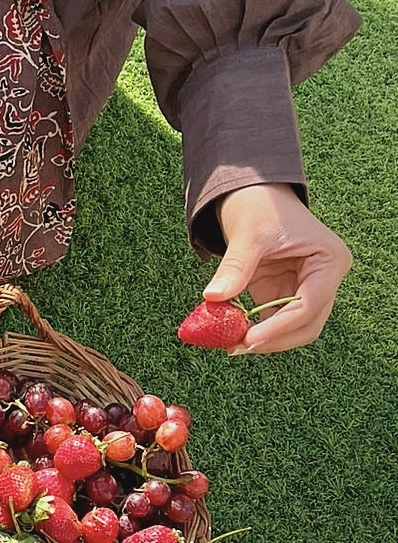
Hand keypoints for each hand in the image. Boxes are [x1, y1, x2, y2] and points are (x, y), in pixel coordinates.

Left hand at [204, 183, 351, 353]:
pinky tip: (230, 333)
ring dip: (264, 339)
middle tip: (237, 347)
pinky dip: (254, 328)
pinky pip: (273, 319)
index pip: (310, 305)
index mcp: (329, 261)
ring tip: (229, 343)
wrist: (253, 195)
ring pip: (293, 327)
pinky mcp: (284, 293)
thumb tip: (213, 297)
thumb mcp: (248, 235)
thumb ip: (235, 268)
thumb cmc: (260, 206)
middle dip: (273, 339)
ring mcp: (305, 288)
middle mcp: (324, 279)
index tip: (249, 340)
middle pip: (307, 324)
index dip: (280, 327)